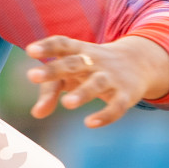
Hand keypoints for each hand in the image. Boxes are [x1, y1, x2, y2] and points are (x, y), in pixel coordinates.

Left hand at [25, 34, 168, 127]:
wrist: (139, 62)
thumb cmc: (91, 68)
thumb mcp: (70, 74)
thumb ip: (49, 91)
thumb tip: (36, 113)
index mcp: (78, 51)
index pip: (62, 44)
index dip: (46, 46)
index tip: (29, 50)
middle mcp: (94, 61)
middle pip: (73, 63)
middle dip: (54, 69)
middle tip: (32, 76)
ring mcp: (111, 77)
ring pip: (97, 84)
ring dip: (82, 93)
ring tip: (66, 104)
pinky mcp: (126, 95)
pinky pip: (117, 106)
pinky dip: (105, 115)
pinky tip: (90, 123)